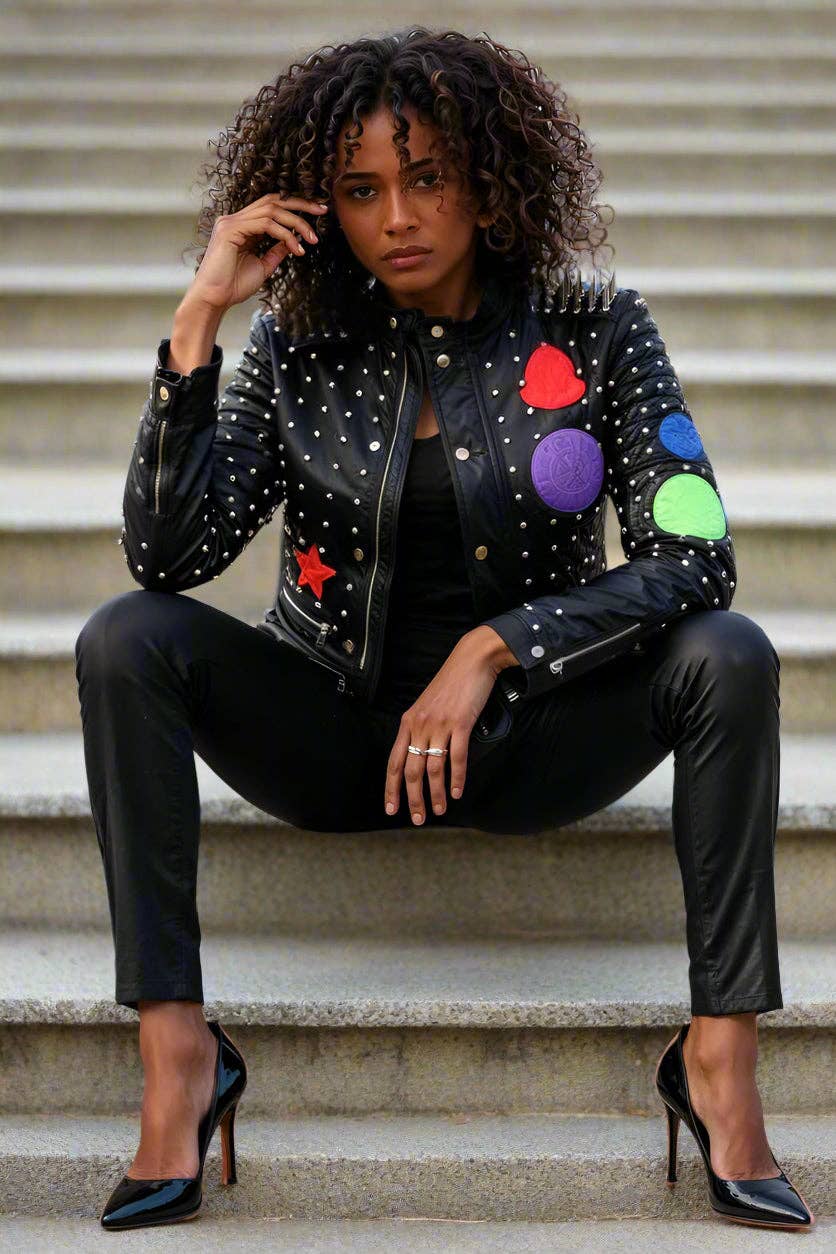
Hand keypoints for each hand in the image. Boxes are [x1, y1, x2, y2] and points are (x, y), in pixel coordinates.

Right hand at [187, 193, 329, 311]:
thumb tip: (293, 240)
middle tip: (322, 210)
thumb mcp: (263, 265)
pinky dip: (285, 235)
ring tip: (312, 239)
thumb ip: (276, 251)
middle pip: (273, 200)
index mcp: (242, 225)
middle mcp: (235, 219)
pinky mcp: (230, 230)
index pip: (271, 206)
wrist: (215, 299)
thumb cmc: (234, 286)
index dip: (295, 206)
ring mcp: (231, 222)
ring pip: (272, 210)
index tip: (317, 213)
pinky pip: (265, 224)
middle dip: (300, 204)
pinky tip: (297, 248)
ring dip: (297, 223)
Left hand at [383, 631, 505, 824]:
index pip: (393, 761)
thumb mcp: (428, 706)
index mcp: (408, 722)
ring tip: (439, 810)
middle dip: (413, 798)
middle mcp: (419, 725)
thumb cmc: (452, 684)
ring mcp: (439, 724)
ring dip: (436, 793)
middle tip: (418, 818)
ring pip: (433, 768)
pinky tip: (457, 792)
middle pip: (411, 770)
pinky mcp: (460, 723)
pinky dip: (457, 778)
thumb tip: (421, 754)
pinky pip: (456, 757)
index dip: (391, 787)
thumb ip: (421, 728)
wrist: (472, 661)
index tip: (391, 808)